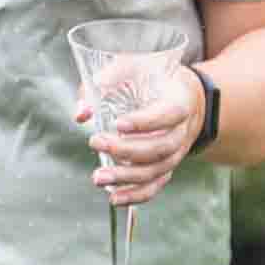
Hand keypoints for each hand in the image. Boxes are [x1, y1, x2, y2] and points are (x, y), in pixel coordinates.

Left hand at [78, 62, 209, 207]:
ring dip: (127, 178)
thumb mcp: (132, 67)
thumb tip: (81, 115)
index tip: (117, 124)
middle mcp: (184, 129)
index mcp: (180, 100)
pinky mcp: (167, 165)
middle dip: (127, 150)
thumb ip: (104, 82)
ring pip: (158, 170)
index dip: (145, 122)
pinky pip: (156, 184)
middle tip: (95, 142)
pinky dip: (137, 195)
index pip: (169, 114)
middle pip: (161, 147)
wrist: (182, 92)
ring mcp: (177, 150)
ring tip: (98, 177)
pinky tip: (114, 198)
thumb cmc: (152, 76)